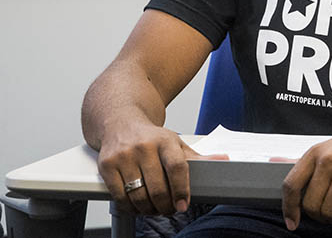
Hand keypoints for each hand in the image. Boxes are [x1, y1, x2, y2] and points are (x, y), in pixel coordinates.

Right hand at [96, 120, 227, 214]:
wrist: (119, 122)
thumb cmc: (151, 137)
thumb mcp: (176, 143)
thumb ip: (197, 157)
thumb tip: (224, 160)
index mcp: (165, 141)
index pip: (177, 168)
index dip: (182, 190)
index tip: (184, 205)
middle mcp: (144, 146)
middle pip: (158, 187)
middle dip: (166, 206)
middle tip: (170, 210)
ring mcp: (124, 156)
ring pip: (138, 195)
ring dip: (149, 209)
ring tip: (155, 209)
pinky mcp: (107, 166)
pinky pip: (119, 196)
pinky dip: (130, 207)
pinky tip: (137, 206)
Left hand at [281, 118, 331, 228]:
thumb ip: (313, 167)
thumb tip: (286, 181)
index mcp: (317, 152)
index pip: (291, 184)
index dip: (289, 208)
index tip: (292, 221)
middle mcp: (329, 161)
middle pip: (311, 204)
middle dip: (320, 216)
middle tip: (331, 214)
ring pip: (330, 212)